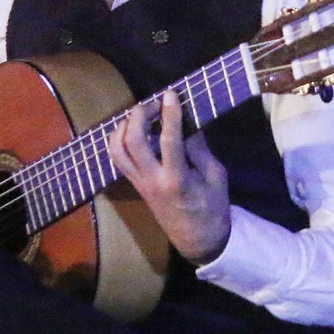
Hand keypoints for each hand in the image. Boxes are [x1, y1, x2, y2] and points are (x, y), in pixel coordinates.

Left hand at [108, 90, 231, 264]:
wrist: (198, 240)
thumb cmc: (213, 208)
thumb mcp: (216, 177)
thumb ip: (199, 148)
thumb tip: (187, 120)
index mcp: (177, 179)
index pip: (168, 140)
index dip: (169, 114)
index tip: (170, 94)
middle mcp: (152, 180)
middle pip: (132, 142)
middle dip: (139, 116)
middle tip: (154, 103)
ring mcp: (139, 183)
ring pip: (117, 149)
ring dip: (124, 126)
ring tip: (141, 114)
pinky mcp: (134, 184)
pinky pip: (118, 158)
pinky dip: (120, 139)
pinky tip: (133, 129)